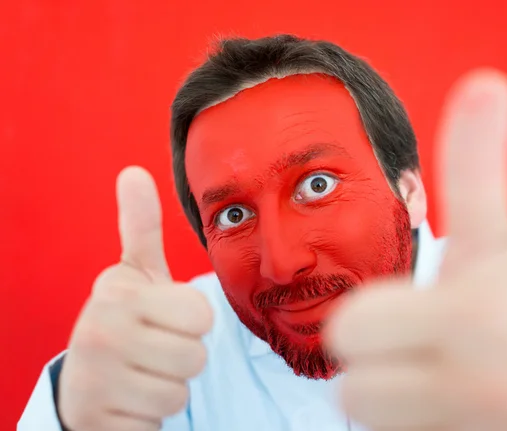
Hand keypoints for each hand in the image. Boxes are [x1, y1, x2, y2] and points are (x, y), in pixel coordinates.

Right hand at [58, 167, 212, 430]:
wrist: (88, 381)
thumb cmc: (128, 321)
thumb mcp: (134, 274)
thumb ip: (139, 226)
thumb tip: (133, 171)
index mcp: (117, 292)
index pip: (201, 313)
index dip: (192, 321)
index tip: (164, 319)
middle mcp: (99, 331)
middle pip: (196, 355)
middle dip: (183, 357)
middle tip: (154, 350)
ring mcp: (95, 379)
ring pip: (180, 392)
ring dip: (169, 387)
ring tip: (141, 374)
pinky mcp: (98, 421)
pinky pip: (158, 422)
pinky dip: (151, 416)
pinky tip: (130, 401)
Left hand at [326, 70, 506, 429]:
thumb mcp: (497, 245)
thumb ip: (476, 169)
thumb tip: (483, 83)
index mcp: (477, 314)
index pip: (355, 324)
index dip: (375, 319)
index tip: (424, 314)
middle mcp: (482, 384)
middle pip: (350, 376)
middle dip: (376, 362)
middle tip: (421, 350)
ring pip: (365, 418)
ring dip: (391, 404)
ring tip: (442, 387)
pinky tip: (452, 417)